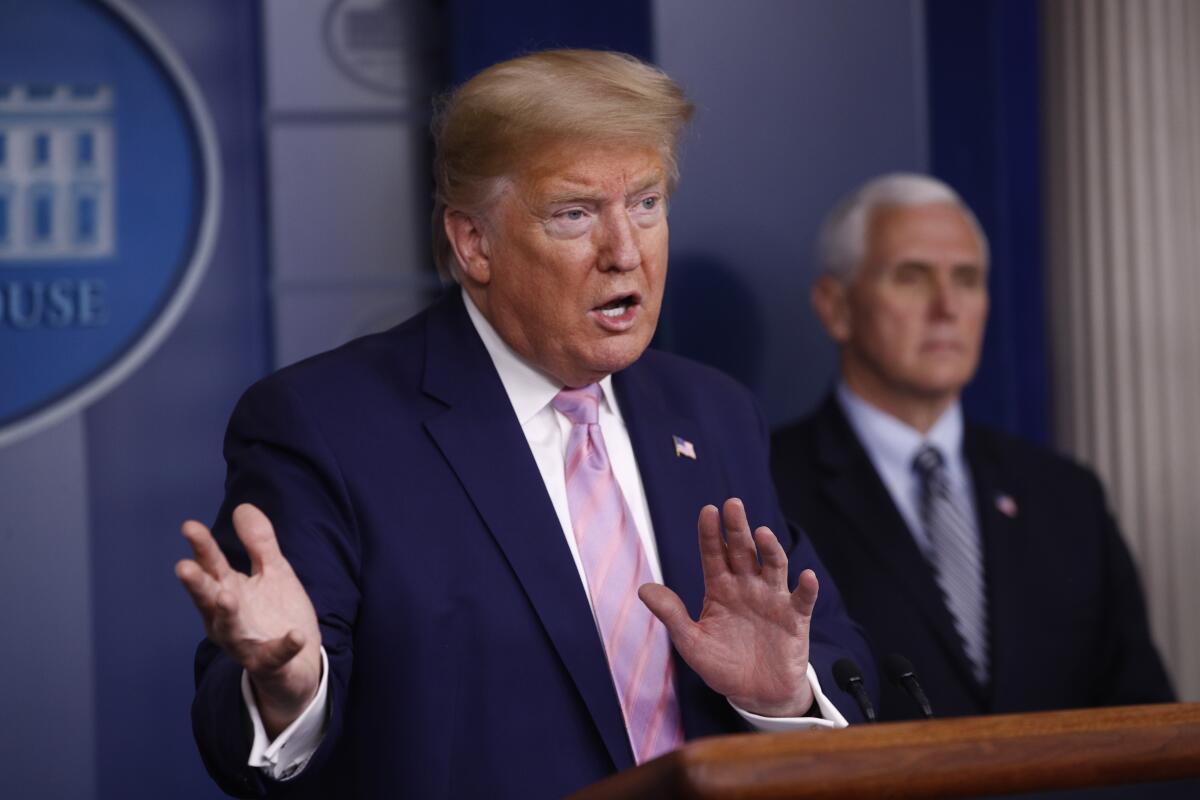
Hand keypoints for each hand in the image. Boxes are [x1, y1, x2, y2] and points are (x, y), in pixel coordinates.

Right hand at [175, 503, 321, 736]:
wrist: (298, 663)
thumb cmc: (275, 613)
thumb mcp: (273, 572)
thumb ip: (259, 543)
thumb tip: (242, 506)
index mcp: (228, 592)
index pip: (211, 567)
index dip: (202, 547)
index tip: (189, 526)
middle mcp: (228, 619)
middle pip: (209, 599)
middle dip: (197, 584)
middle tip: (184, 567)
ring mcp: (246, 643)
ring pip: (230, 630)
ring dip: (227, 614)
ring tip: (226, 597)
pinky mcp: (269, 663)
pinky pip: (275, 656)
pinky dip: (284, 646)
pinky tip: (296, 635)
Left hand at [639, 498, 816, 716]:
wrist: (757, 695)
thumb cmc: (723, 666)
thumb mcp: (692, 642)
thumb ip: (672, 615)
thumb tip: (643, 589)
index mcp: (720, 589)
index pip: (713, 554)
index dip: (710, 533)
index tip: (707, 511)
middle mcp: (747, 587)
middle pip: (743, 550)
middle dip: (737, 528)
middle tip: (733, 505)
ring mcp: (772, 599)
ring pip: (773, 566)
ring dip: (770, 549)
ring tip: (762, 534)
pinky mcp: (795, 618)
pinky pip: (803, 599)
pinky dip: (807, 587)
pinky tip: (806, 576)